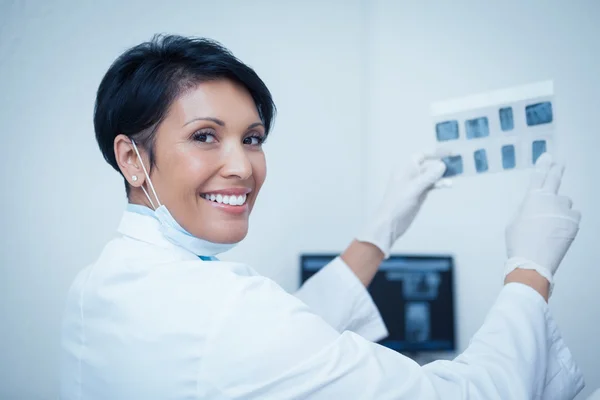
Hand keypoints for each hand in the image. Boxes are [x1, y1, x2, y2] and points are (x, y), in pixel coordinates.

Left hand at [357, 153, 447, 257]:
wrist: (392, 221)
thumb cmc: (398, 202)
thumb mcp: (415, 187)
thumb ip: (429, 176)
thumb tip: (442, 165)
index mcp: (405, 167)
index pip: (422, 154)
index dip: (435, 152)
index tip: (449, 152)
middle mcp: (411, 173)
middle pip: (429, 164)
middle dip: (441, 163)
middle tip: (457, 162)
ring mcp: (416, 183)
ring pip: (432, 175)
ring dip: (443, 174)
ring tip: (456, 173)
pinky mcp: (419, 193)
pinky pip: (432, 185)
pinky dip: (440, 183)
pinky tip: (449, 184)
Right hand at [504, 153, 580, 294]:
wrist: (533, 261)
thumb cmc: (518, 242)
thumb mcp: (514, 221)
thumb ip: (525, 208)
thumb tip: (534, 203)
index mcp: (532, 198)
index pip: (538, 176)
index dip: (543, 165)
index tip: (548, 156)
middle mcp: (549, 200)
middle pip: (555, 179)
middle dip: (556, 170)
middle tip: (559, 163)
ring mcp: (563, 210)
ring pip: (565, 203)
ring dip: (560, 208)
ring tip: (550, 224)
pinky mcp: (573, 221)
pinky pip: (573, 215)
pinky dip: (568, 219)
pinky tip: (559, 230)